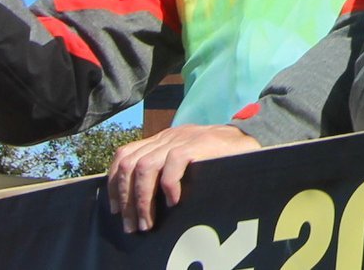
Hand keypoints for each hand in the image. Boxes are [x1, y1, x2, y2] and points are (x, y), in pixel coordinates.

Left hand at [107, 124, 259, 232]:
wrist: (249, 142)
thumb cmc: (218, 160)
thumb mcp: (185, 162)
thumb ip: (165, 171)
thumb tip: (141, 204)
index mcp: (160, 141)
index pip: (123, 156)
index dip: (114, 183)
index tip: (116, 209)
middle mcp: (166, 138)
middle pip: (129, 164)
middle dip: (126, 199)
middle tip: (132, 226)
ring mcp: (181, 139)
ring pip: (145, 167)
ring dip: (142, 200)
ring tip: (149, 223)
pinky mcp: (198, 145)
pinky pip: (173, 163)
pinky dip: (169, 186)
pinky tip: (175, 203)